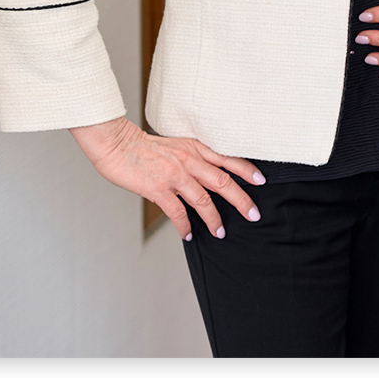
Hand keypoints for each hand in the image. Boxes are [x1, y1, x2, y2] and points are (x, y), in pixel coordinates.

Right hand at [71, 116, 262, 241]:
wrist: (117, 145)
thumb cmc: (144, 147)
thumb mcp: (176, 144)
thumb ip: (193, 156)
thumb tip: (208, 172)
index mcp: (195, 148)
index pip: (228, 159)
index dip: (247, 170)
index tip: (261, 181)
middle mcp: (189, 160)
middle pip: (223, 181)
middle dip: (241, 200)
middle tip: (253, 214)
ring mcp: (175, 175)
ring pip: (204, 200)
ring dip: (215, 219)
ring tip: (221, 232)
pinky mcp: (159, 189)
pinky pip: (178, 212)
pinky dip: (186, 225)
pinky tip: (189, 233)